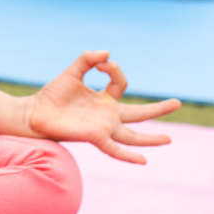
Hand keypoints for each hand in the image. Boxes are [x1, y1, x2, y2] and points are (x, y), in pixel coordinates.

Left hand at [22, 51, 180, 163]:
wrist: (35, 113)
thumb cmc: (53, 95)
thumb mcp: (72, 72)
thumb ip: (87, 59)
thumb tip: (107, 53)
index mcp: (104, 99)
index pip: (121, 83)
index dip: (113, 69)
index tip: (99, 64)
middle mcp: (108, 115)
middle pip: (139, 113)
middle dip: (159, 109)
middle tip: (178, 102)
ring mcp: (104, 127)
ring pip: (133, 135)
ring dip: (151, 139)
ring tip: (169, 139)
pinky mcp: (95, 136)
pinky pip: (114, 149)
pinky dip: (128, 155)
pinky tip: (143, 161)